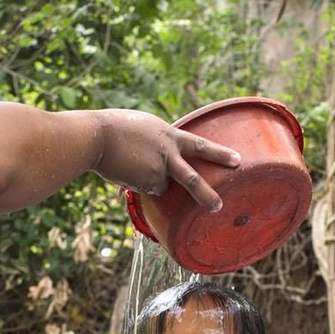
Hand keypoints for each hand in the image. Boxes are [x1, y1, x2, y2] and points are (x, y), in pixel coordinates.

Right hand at [93, 110, 239, 211]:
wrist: (97, 136)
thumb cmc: (115, 127)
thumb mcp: (145, 127)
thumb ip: (158, 143)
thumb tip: (160, 160)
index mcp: (169, 135)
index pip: (200, 145)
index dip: (219, 154)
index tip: (237, 160)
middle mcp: (168, 154)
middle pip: (193, 178)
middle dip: (208, 193)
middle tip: (219, 206)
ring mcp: (157, 170)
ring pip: (163, 186)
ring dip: (155, 182)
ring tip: (177, 187)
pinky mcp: (144, 183)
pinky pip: (147, 190)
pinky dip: (139, 184)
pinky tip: (126, 171)